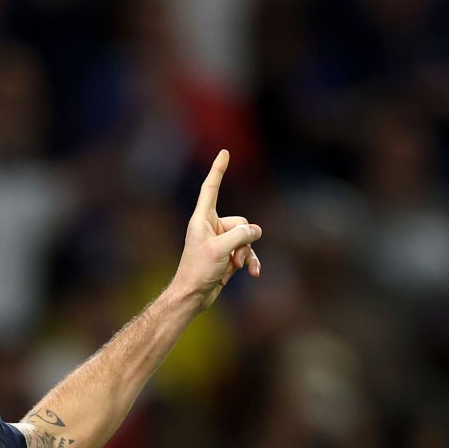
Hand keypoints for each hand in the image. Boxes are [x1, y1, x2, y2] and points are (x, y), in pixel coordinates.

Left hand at [171, 150, 261, 310]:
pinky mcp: (227, 255)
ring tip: (236, 266)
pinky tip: (253, 273)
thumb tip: (255, 231)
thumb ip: (240, 236)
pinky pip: (246, 252)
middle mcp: (211, 226)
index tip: (224, 152)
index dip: (218, 170)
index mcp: (202, 219)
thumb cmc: (198, 270)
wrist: (193, 295)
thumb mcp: (220, 250)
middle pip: (240, 222)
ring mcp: (220, 241)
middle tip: (232, 256)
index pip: (211, 188)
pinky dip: (250, 261)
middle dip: (243, 239)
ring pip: (246, 238)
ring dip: (246, 253)